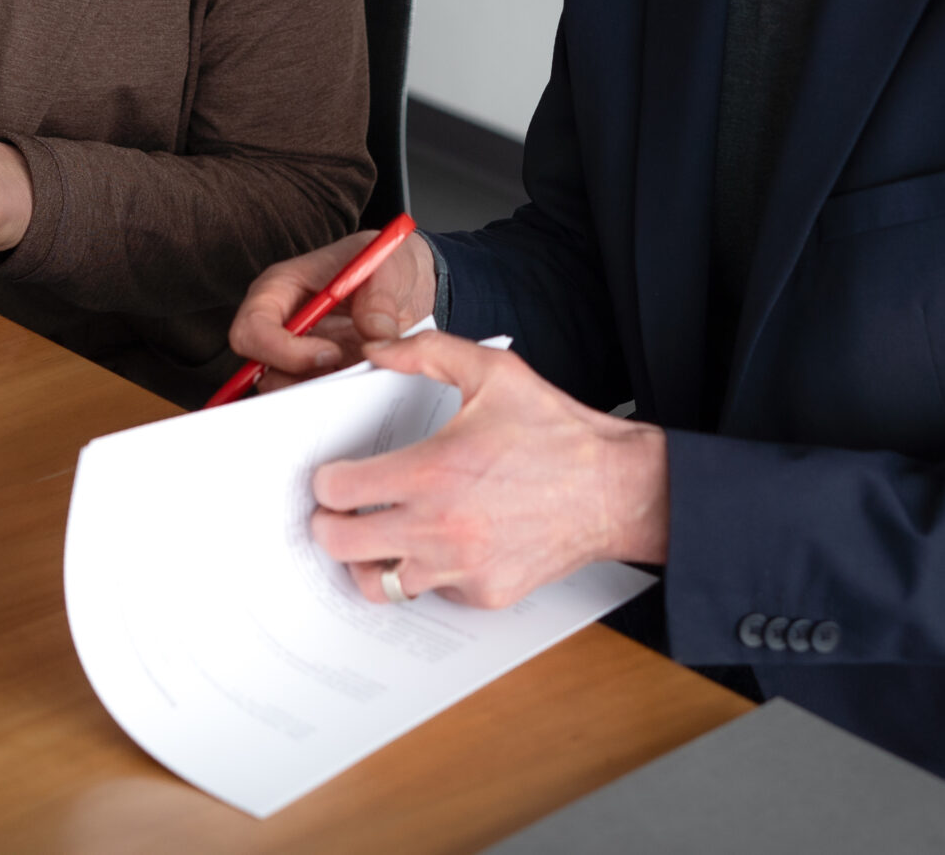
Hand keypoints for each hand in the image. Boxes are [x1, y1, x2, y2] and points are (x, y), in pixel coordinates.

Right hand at [228, 229, 439, 389]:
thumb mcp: (388, 267)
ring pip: (287, 392)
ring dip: (322, 395)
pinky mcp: (322, 376)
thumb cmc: (384, 261)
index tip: (330, 353)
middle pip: (260, 370)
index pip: (252, 328)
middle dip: (300, 381)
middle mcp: (282, 325)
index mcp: (281, 289)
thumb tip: (376, 341)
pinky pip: (315, 402)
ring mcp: (300, 354)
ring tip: (362, 377)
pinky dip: (338, 402)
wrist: (406, 279)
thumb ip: (379, 301)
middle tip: (346, 373)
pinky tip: (366, 386)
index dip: (282, 350)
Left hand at [308, 332, 668, 607]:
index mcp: (432, 473)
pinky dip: (426, 571)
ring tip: (381, 534)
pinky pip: (431, 591)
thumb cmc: (557, 431)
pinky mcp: (483, 594)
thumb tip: (377, 350)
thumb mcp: (493, 372)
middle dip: (330, 523)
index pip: (337, 490)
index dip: (327, 479)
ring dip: (370, 558)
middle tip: (341, 509)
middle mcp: (439, 528)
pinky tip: (440, 542)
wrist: (616, 489)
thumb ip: (426, 353)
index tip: (335, 474)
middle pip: (340, 545)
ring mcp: (461, 568)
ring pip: (379, 583)